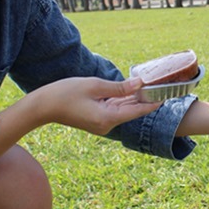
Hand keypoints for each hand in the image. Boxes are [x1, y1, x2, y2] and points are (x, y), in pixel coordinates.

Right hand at [36, 77, 160, 134]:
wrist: (42, 107)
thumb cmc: (65, 93)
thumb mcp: (94, 85)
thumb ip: (119, 86)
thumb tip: (140, 84)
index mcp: (108, 118)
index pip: (138, 110)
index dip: (153, 102)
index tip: (167, 95)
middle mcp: (107, 124)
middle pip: (132, 110)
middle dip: (146, 99)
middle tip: (160, 86)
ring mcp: (102, 123)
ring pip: (123, 109)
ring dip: (135, 99)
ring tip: (150, 86)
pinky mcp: (96, 120)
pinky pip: (114, 110)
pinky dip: (122, 100)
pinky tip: (132, 91)